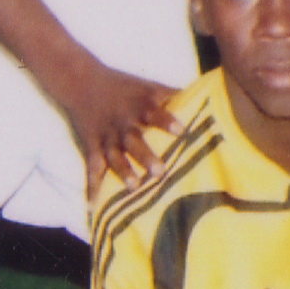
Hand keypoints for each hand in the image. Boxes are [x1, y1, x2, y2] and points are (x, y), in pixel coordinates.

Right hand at [58, 54, 181, 193]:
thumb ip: (173, 93)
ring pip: (114, 156)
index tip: (181, 130)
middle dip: (145, 156)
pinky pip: (91, 169)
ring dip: (123, 172)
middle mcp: (123, 124)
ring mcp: (106, 137)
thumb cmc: (124, 86)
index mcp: (139, 107)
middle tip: (160, 172)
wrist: (82, 81)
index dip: (167, 121)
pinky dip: (92, 188)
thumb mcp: (148, 85)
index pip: (155, 113)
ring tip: (134, 187)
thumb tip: (207, 95)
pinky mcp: (92, 147)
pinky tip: (94, 207)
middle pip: (134, 141)